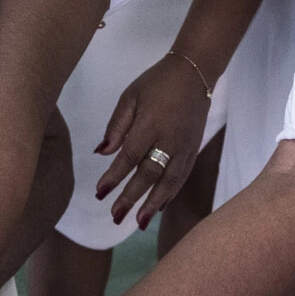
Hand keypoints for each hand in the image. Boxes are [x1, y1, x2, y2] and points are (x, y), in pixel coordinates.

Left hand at [94, 54, 212, 226]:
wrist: (194, 72)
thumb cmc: (156, 83)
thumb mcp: (130, 96)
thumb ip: (116, 126)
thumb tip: (102, 153)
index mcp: (150, 123)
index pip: (130, 156)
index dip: (114, 176)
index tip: (100, 193)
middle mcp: (169, 139)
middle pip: (149, 173)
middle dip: (131, 197)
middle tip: (115, 217)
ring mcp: (185, 146)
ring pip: (169, 181)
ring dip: (154, 203)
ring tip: (139, 223)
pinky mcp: (194, 149)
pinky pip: (182, 176)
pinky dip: (170, 193)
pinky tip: (159, 207)